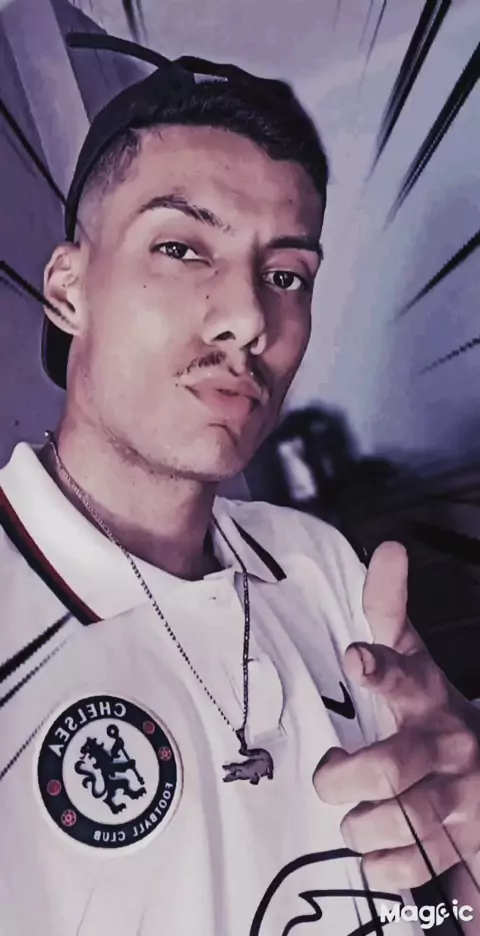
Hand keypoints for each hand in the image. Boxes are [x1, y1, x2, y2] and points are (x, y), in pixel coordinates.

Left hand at [313, 541, 479, 889]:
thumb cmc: (433, 713)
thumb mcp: (415, 660)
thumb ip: (389, 610)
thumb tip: (391, 548)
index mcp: (429, 696)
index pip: (405, 674)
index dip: (380, 667)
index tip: (356, 656)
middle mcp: (448, 746)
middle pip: (387, 768)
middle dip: (341, 778)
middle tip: (332, 775)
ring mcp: (460, 800)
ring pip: (393, 825)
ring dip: (359, 826)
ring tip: (358, 813)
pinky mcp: (463, 846)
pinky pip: (409, 872)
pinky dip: (382, 866)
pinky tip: (383, 849)